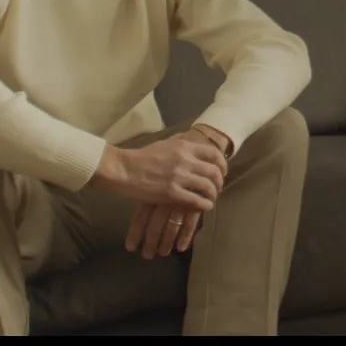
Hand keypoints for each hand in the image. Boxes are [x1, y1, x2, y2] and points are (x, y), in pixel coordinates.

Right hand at [121, 128, 229, 258]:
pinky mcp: (172, 193)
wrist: (123, 169)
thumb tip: (192, 139)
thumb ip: (180, 142)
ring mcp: (179, 177)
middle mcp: (185, 160)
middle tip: (217, 188)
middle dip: (219, 182)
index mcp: (184, 146)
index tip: (222, 172)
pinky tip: (204, 207)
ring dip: (213, 195)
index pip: (214, 154)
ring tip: (210, 199)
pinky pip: (197, 201)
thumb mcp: (164, 143)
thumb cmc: (141, 157)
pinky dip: (204, 205)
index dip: (222, 165)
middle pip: (214, 172)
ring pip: (208, 187)